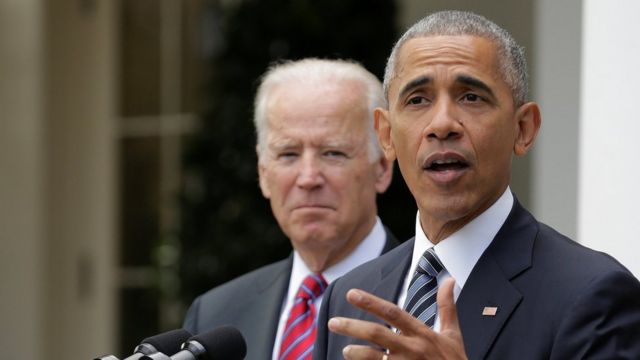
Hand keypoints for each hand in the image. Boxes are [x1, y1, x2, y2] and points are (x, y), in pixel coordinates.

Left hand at [327, 278, 466, 359]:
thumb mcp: (453, 334)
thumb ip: (447, 306)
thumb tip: (450, 279)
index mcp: (422, 334)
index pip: (393, 313)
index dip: (371, 302)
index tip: (351, 294)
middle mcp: (413, 349)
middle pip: (378, 334)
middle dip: (353, 327)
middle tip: (332, 322)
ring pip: (375, 358)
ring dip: (357, 354)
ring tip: (344, 350)